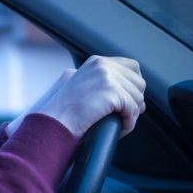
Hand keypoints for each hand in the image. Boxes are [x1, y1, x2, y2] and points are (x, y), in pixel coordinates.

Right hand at [7, 56, 145, 138]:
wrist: (54, 122)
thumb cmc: (63, 113)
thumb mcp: (82, 88)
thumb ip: (102, 82)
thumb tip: (127, 90)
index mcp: (96, 62)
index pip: (132, 66)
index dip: (134, 85)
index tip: (131, 101)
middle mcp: (102, 65)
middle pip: (139, 82)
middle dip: (136, 101)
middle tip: (128, 116)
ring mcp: (107, 77)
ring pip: (138, 97)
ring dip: (132, 114)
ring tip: (120, 124)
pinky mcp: (111, 92)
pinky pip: (133, 110)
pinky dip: (129, 123)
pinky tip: (119, 129)